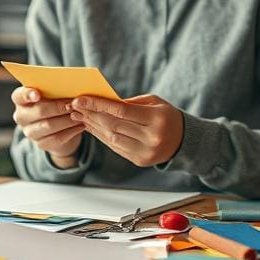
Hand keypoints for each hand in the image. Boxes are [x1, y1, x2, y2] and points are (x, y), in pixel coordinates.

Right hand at [11, 87, 84, 164]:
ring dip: (67, 120)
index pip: (19, 95)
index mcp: (20, 99)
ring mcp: (29, 131)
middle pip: (39, 111)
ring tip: (81, 114)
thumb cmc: (53, 103)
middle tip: (73, 104)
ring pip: (49, 125)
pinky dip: (71, 131)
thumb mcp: (51, 94)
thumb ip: (54, 89)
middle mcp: (21, 116)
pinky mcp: (40, 144)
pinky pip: (57, 138)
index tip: (37, 94)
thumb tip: (71, 86)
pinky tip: (81, 125)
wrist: (56, 128)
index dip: (28, 94)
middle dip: (58, 107)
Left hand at [69, 93, 183, 166]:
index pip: (121, 112)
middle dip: (92, 114)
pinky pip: (115, 147)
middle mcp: (151, 138)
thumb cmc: (166, 116)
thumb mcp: (153, 102)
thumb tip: (101, 102)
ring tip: (80, 115)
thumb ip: (129, 103)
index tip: (80, 99)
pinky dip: (101, 136)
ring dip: (93, 126)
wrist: (184, 141)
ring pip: (112, 138)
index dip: (99, 105)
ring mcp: (145, 152)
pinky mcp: (139, 161)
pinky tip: (92, 126)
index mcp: (156, 119)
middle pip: (114, 125)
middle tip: (75, 106)